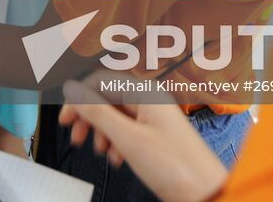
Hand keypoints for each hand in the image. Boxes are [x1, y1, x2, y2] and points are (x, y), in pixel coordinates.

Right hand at [58, 78, 227, 201]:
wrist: (205, 193)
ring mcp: (154, 119)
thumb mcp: (128, 139)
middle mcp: (150, 101)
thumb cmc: (178, 168)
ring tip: (100, 150)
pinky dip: (116, 143)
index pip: (102, 81)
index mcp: (145, 94)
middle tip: (77, 136)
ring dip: (102, 133)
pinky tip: (117, 157)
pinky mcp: (155, 136)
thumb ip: (98, 112)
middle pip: (107, 99)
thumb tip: (75, 91)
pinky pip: (127, 131)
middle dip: (89, 118)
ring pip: (116, 117)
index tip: (67, 118)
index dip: (80, 98)